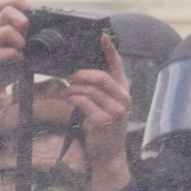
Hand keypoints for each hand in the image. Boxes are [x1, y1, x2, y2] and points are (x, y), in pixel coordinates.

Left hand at [71, 33, 132, 190]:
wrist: (108, 155)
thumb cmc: (104, 128)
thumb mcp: (105, 105)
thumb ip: (98, 90)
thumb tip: (78, 72)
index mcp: (123, 90)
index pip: (118, 65)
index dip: (110, 49)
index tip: (101, 35)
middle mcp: (123, 98)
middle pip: (101, 76)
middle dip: (81, 73)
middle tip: (70, 76)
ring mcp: (116, 110)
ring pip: (90, 89)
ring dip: (74, 88)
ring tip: (66, 91)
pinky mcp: (104, 120)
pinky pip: (84, 102)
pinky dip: (73, 98)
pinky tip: (69, 99)